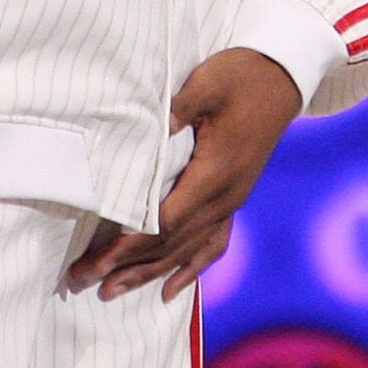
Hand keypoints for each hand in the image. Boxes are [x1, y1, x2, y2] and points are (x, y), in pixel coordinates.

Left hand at [66, 48, 301, 301]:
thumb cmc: (242, 75)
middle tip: (84, 279)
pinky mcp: (235, 196)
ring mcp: (233, 199)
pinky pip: (213, 243)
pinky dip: (190, 268)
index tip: (98, 260)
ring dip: (150, 272)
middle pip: (172, 243)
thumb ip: (179, 107)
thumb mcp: (208, 82)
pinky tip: (171, 289)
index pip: (166, 221)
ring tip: (113, 291)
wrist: (283, 76)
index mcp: (216, 172)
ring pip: (188, 248)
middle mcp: (225, 195)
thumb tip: (152, 129)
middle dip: (128, 265)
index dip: (131, 244)